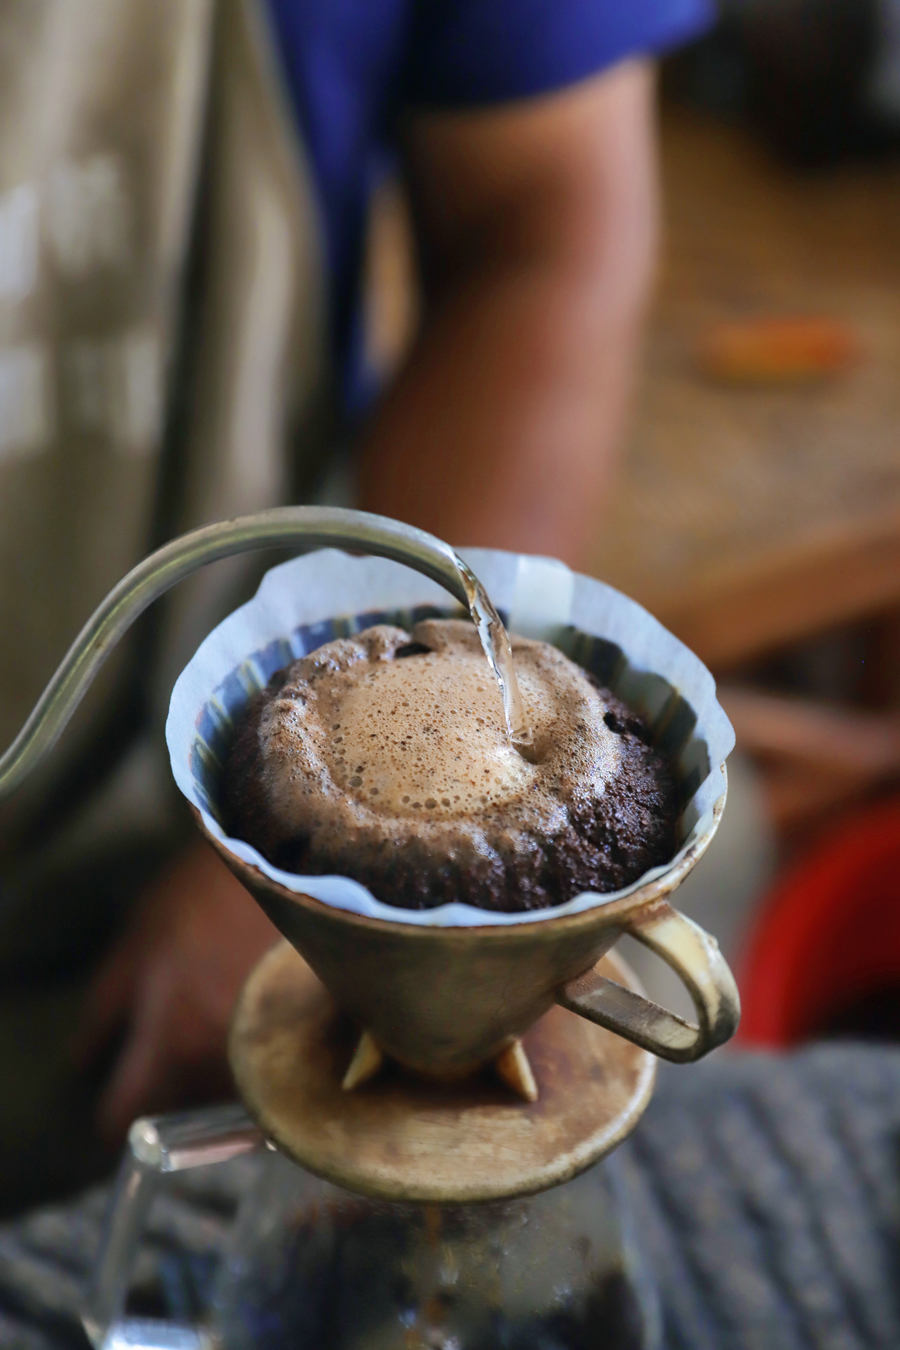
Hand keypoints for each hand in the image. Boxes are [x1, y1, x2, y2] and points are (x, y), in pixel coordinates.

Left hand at [75, 841, 278, 1141]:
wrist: (300, 859)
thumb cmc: (211, 887)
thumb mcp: (142, 932)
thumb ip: (108, 1002)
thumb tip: (83, 1059)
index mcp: (172, 1033)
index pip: (129, 1109)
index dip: (116, 1114)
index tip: (113, 1113)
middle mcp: (224, 1054)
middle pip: (184, 1110)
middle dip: (170, 1094)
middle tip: (166, 1064)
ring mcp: (273, 1048)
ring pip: (230, 1091)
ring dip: (217, 1075)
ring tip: (216, 1031)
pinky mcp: (315, 1038)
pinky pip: (274, 1070)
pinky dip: (260, 1057)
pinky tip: (257, 1022)